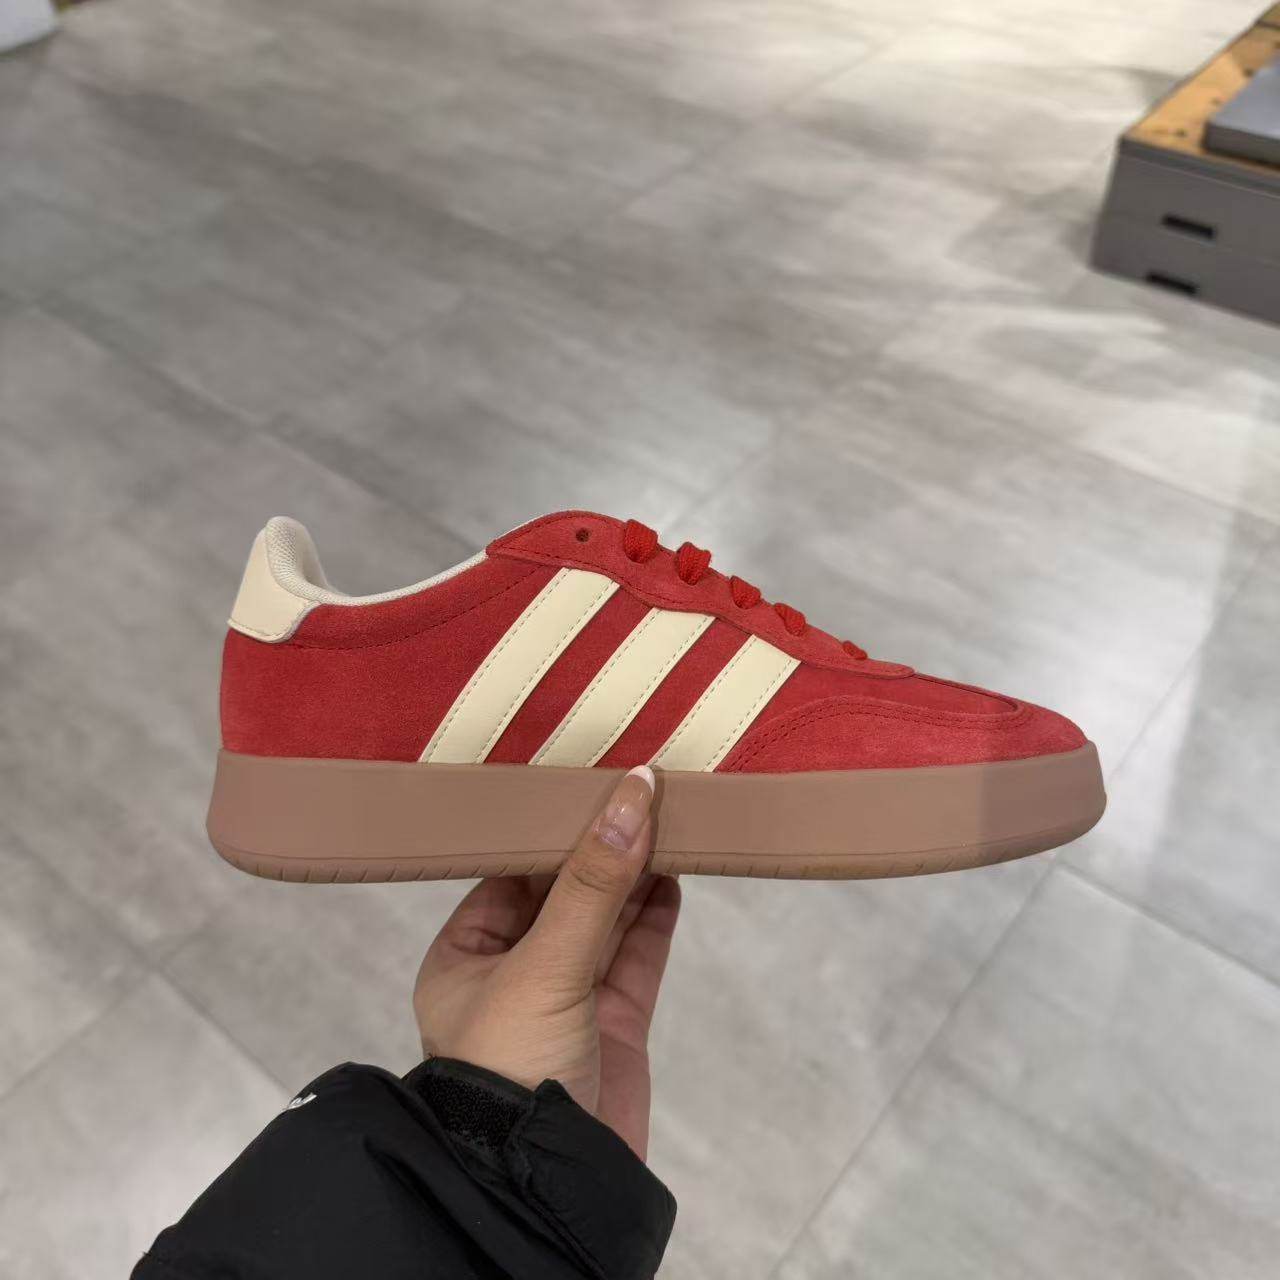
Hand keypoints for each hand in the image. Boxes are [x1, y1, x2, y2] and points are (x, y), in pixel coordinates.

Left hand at [413, 766, 679, 1158]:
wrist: (544, 1183)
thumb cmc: (507, 1071)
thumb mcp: (545, 963)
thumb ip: (593, 882)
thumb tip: (632, 796)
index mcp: (466, 955)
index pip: (511, 873)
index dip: (552, 829)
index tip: (590, 782)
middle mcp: (513, 973)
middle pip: (564, 893)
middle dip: (601, 847)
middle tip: (640, 791)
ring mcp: (566, 1000)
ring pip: (606, 921)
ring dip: (635, 875)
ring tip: (667, 819)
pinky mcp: (612, 1026)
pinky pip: (636, 958)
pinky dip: (655, 917)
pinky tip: (672, 875)